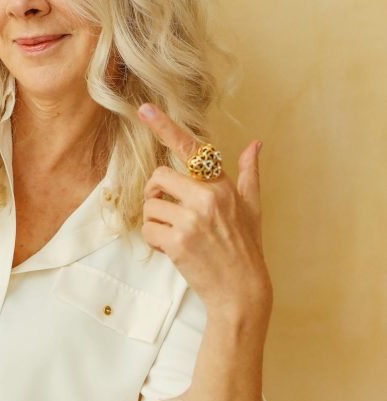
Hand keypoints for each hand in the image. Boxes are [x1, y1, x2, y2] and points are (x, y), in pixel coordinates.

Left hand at [138, 103, 271, 324]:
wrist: (242, 291)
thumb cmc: (246, 248)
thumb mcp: (252, 208)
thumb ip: (249, 174)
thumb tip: (255, 144)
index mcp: (222, 185)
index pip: (192, 148)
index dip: (165, 126)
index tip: (144, 109)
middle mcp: (207, 197)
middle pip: (159, 176)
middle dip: (156, 193)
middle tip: (167, 211)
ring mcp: (192, 220)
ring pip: (150, 205)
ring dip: (155, 221)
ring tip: (175, 235)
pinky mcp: (178, 242)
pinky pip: (148, 229)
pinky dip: (154, 241)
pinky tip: (171, 249)